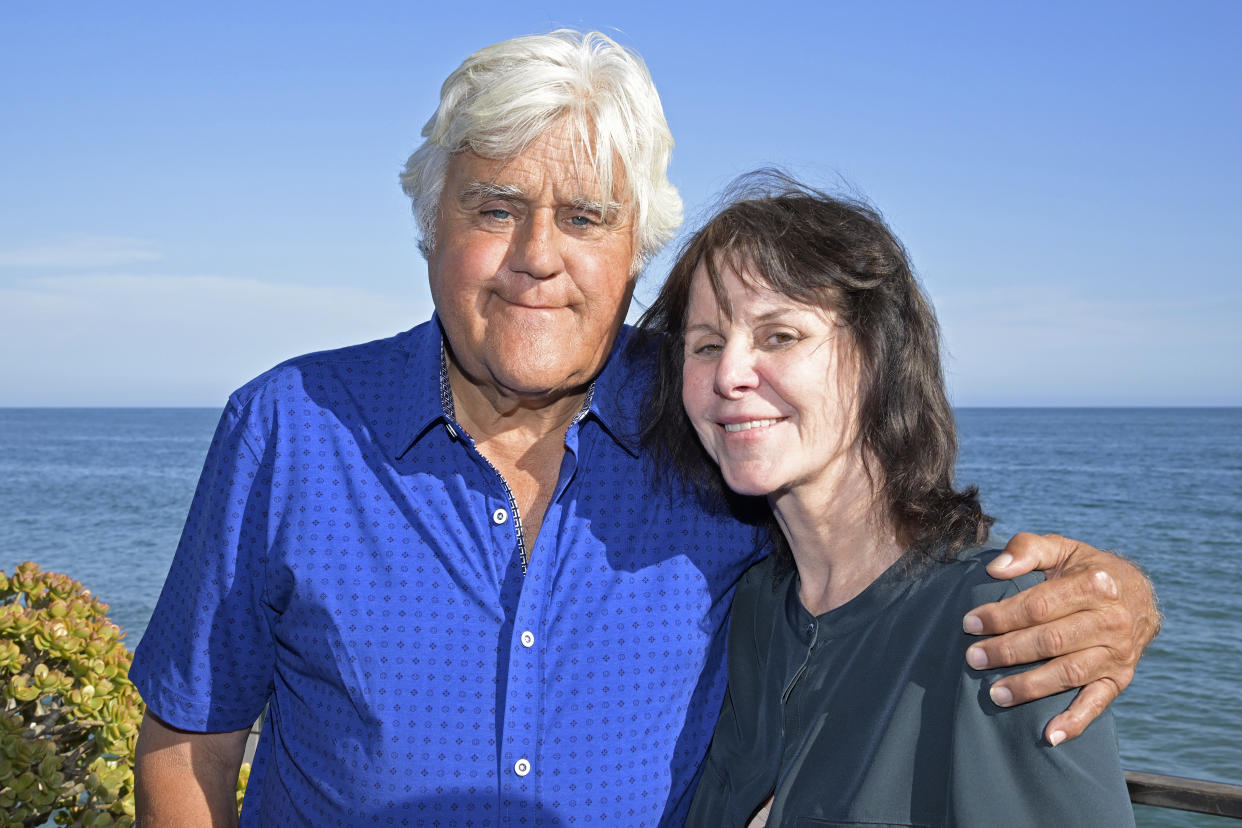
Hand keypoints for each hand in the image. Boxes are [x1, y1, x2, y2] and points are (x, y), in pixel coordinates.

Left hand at [961, 532, 1160, 744]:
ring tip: (994, 693)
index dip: (1002, 616)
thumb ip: (1027, 549)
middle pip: (1051, 641)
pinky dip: (1075, 722)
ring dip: (1030, 687)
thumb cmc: (1085, 569)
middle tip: (973, 659)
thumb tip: (995, 569)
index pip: (1040, 605)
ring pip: (1069, 674)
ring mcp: (1117, 653)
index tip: (970, 623)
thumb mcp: (1061, 548)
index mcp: (1095, 584)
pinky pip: (1098, 704)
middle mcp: (1111, 620)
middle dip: (1007, 651)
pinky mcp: (1120, 679)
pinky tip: (1049, 735)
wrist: (1138, 594)